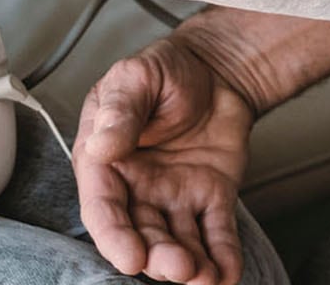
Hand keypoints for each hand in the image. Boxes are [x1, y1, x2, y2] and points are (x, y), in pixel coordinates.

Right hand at [74, 36, 255, 284]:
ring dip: (190, 265)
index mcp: (107, 162)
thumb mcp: (136, 78)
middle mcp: (138, 189)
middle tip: (179, 267)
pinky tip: (227, 273)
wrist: (215, 66)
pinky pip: (215, 233)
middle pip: (142, 235)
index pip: (104, 208)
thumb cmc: (166, 70)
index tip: (130, 256)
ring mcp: (175, 197)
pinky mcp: (211, 197)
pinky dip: (222, 256)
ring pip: (177, 241)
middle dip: (158, 258)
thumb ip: (120, 110)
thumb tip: (102, 145)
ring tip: (205, 277)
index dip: (114, 237)